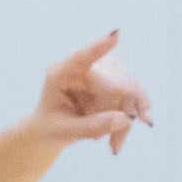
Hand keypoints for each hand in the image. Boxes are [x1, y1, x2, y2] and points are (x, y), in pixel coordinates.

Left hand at [31, 32, 150, 153]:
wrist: (51, 131)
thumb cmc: (50, 128)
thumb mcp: (64, 132)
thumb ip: (91, 126)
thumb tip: (124, 119)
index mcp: (60, 73)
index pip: (81, 58)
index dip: (99, 47)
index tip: (115, 35)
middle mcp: (83, 67)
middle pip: (116, 81)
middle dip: (125, 109)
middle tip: (119, 141)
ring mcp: (101, 71)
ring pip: (129, 90)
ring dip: (127, 118)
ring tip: (114, 145)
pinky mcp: (114, 79)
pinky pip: (132, 96)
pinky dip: (128, 119)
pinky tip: (117, 141)